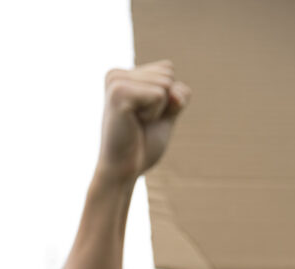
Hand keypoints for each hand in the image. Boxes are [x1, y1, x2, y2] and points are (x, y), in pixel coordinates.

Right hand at [95, 60, 190, 185]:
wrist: (122, 173)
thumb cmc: (141, 147)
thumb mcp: (167, 115)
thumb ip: (178, 95)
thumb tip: (174, 91)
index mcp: (123, 75)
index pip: (167, 69)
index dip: (167, 98)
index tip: (145, 118)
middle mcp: (116, 74)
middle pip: (168, 72)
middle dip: (165, 103)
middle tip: (140, 123)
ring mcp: (116, 81)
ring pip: (165, 83)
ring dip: (159, 111)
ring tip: (136, 125)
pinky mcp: (118, 93)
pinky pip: (159, 95)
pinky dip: (154, 115)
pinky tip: (133, 125)